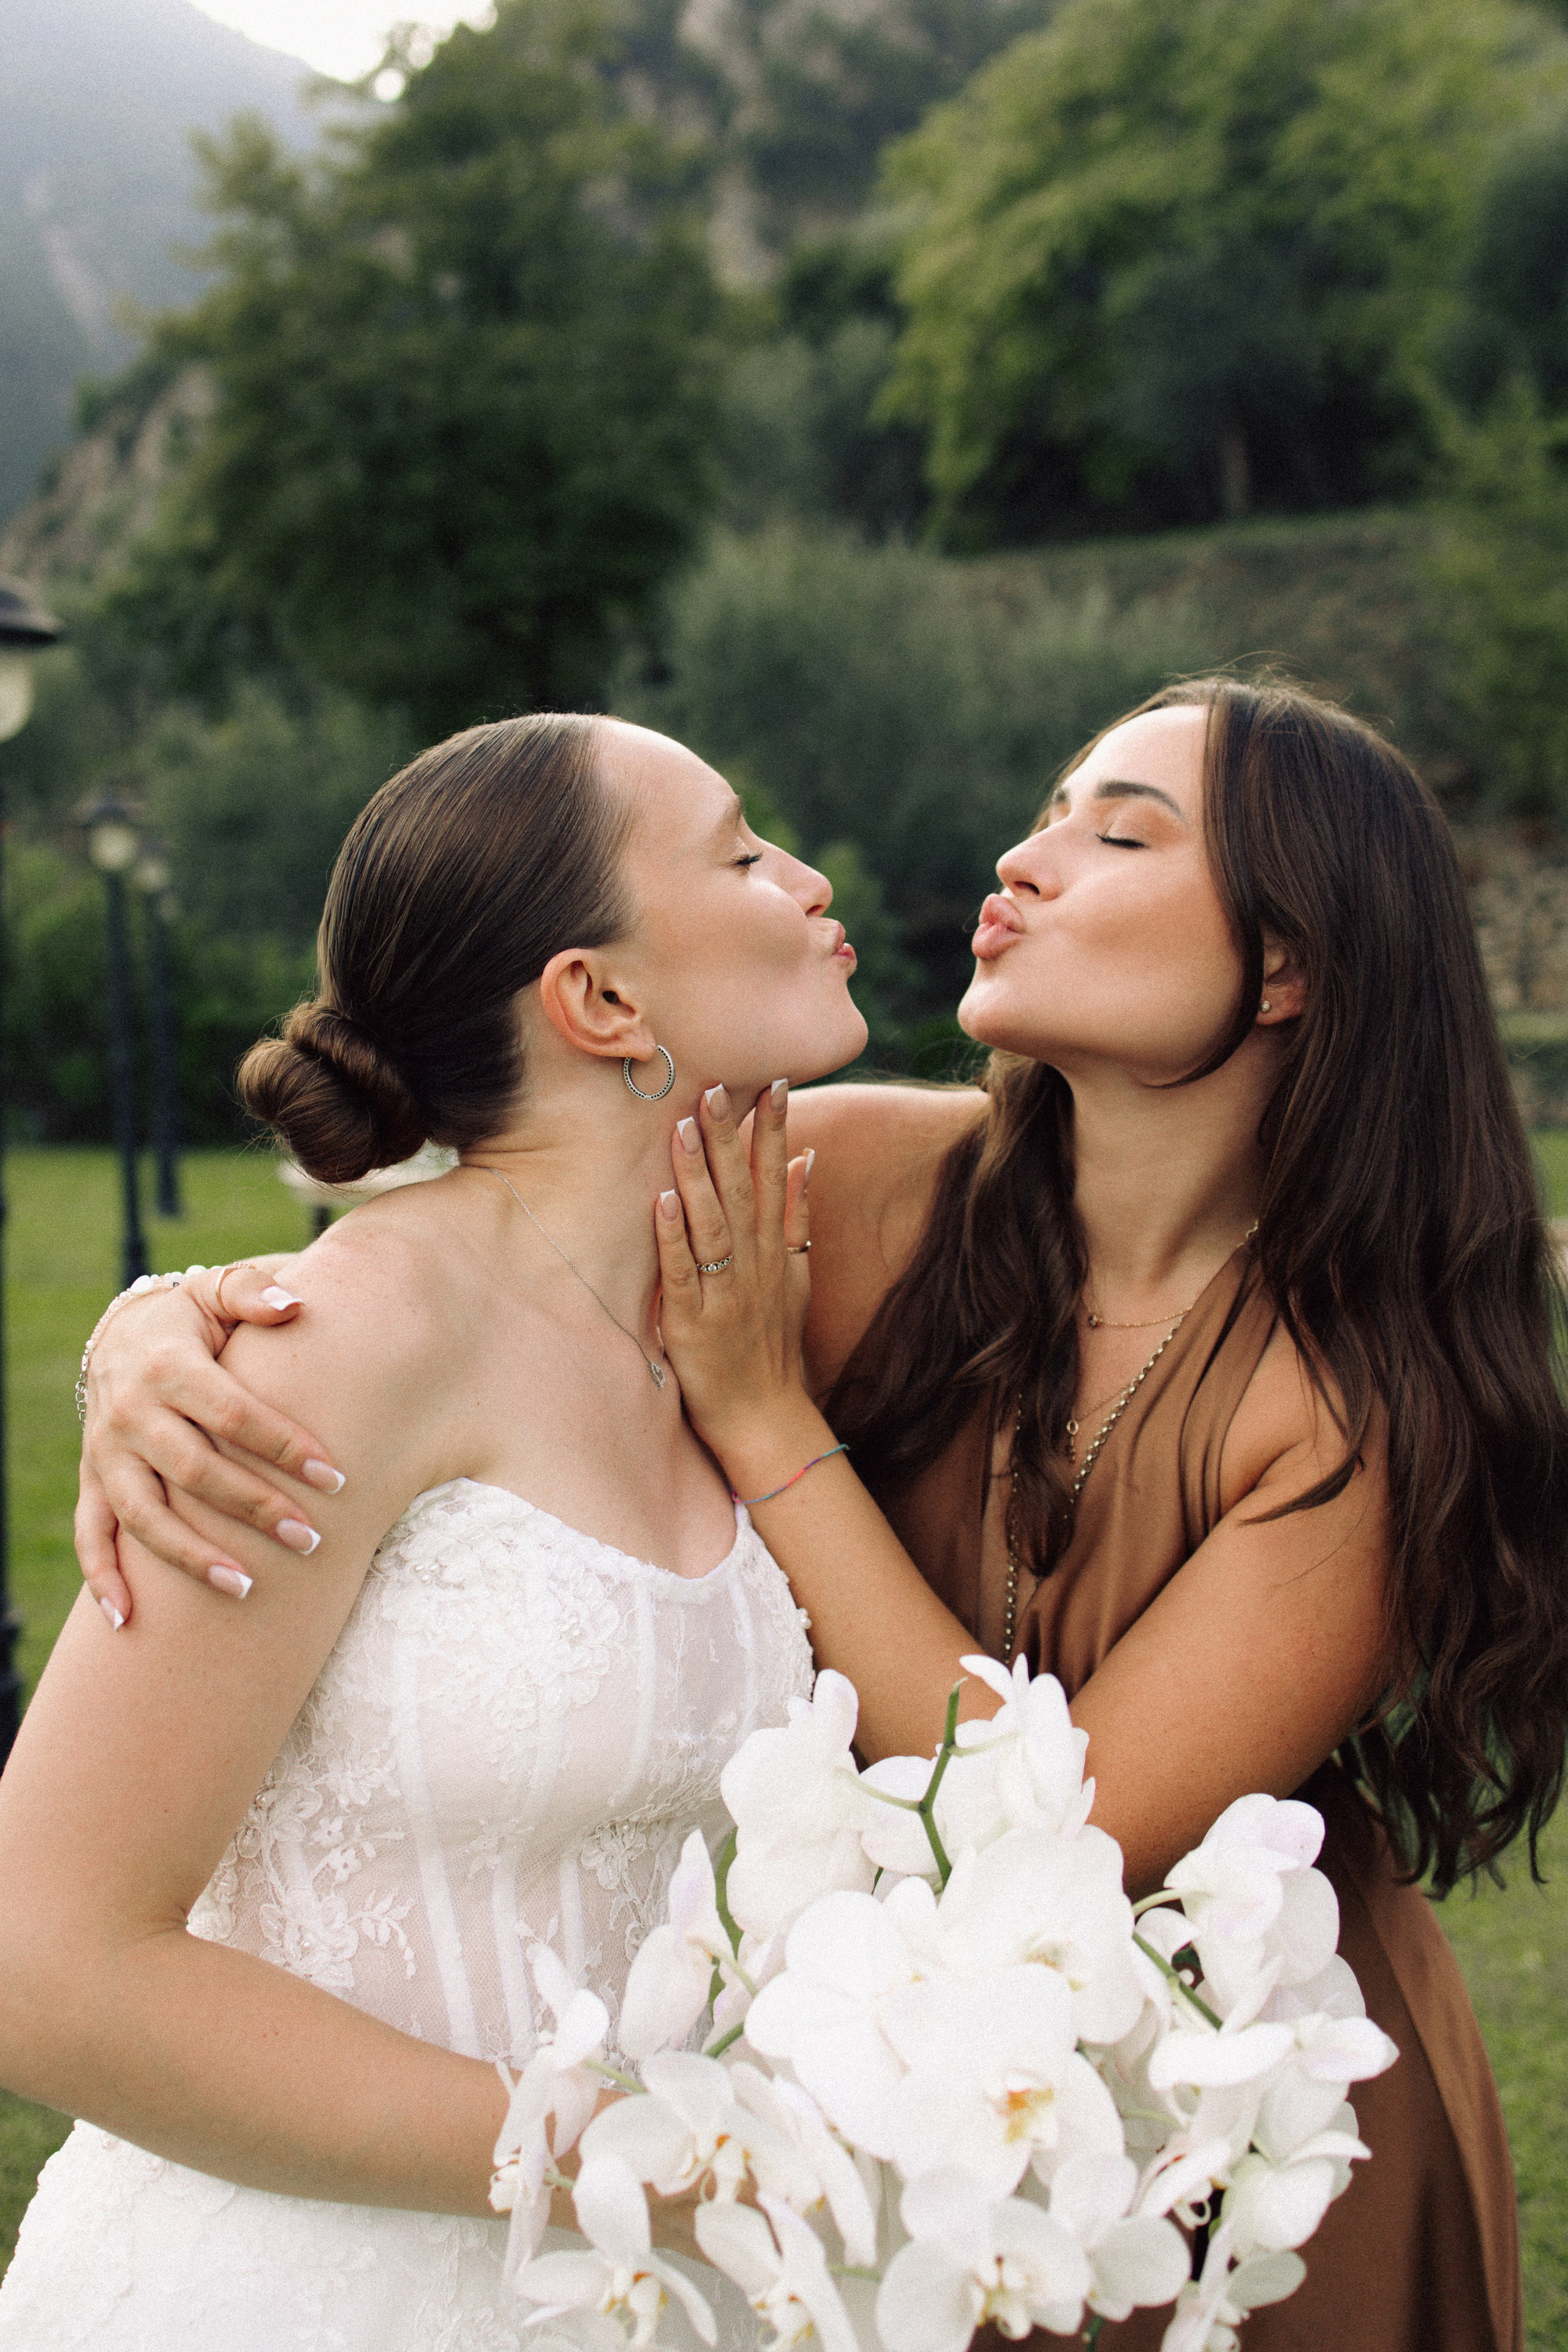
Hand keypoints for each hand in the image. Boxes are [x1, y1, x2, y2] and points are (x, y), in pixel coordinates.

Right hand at [77, 1263, 344, 1624]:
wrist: (121, 1334)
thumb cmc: (194, 1319)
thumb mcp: (218, 1290)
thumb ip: (254, 1292)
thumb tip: (296, 1304)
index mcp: (169, 1366)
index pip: (234, 1415)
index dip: (286, 1446)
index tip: (338, 1477)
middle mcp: (131, 1413)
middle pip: (196, 1471)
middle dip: (255, 1509)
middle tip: (310, 1540)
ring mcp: (106, 1453)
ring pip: (145, 1515)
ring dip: (192, 1556)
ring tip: (246, 1588)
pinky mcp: (92, 1481)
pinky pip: (91, 1536)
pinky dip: (103, 1580)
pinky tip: (128, 1622)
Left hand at [654, 1078, 818, 1479]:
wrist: (767, 1419)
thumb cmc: (773, 1346)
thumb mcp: (797, 1278)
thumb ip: (798, 1216)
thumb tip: (806, 1156)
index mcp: (776, 1251)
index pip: (776, 1178)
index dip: (773, 1129)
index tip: (773, 1081)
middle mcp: (754, 1266)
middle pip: (742, 1190)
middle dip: (730, 1137)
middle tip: (716, 1085)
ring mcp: (725, 1294)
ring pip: (712, 1225)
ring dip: (699, 1175)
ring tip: (684, 1126)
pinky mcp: (693, 1325)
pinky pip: (683, 1274)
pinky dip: (674, 1239)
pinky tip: (662, 1202)